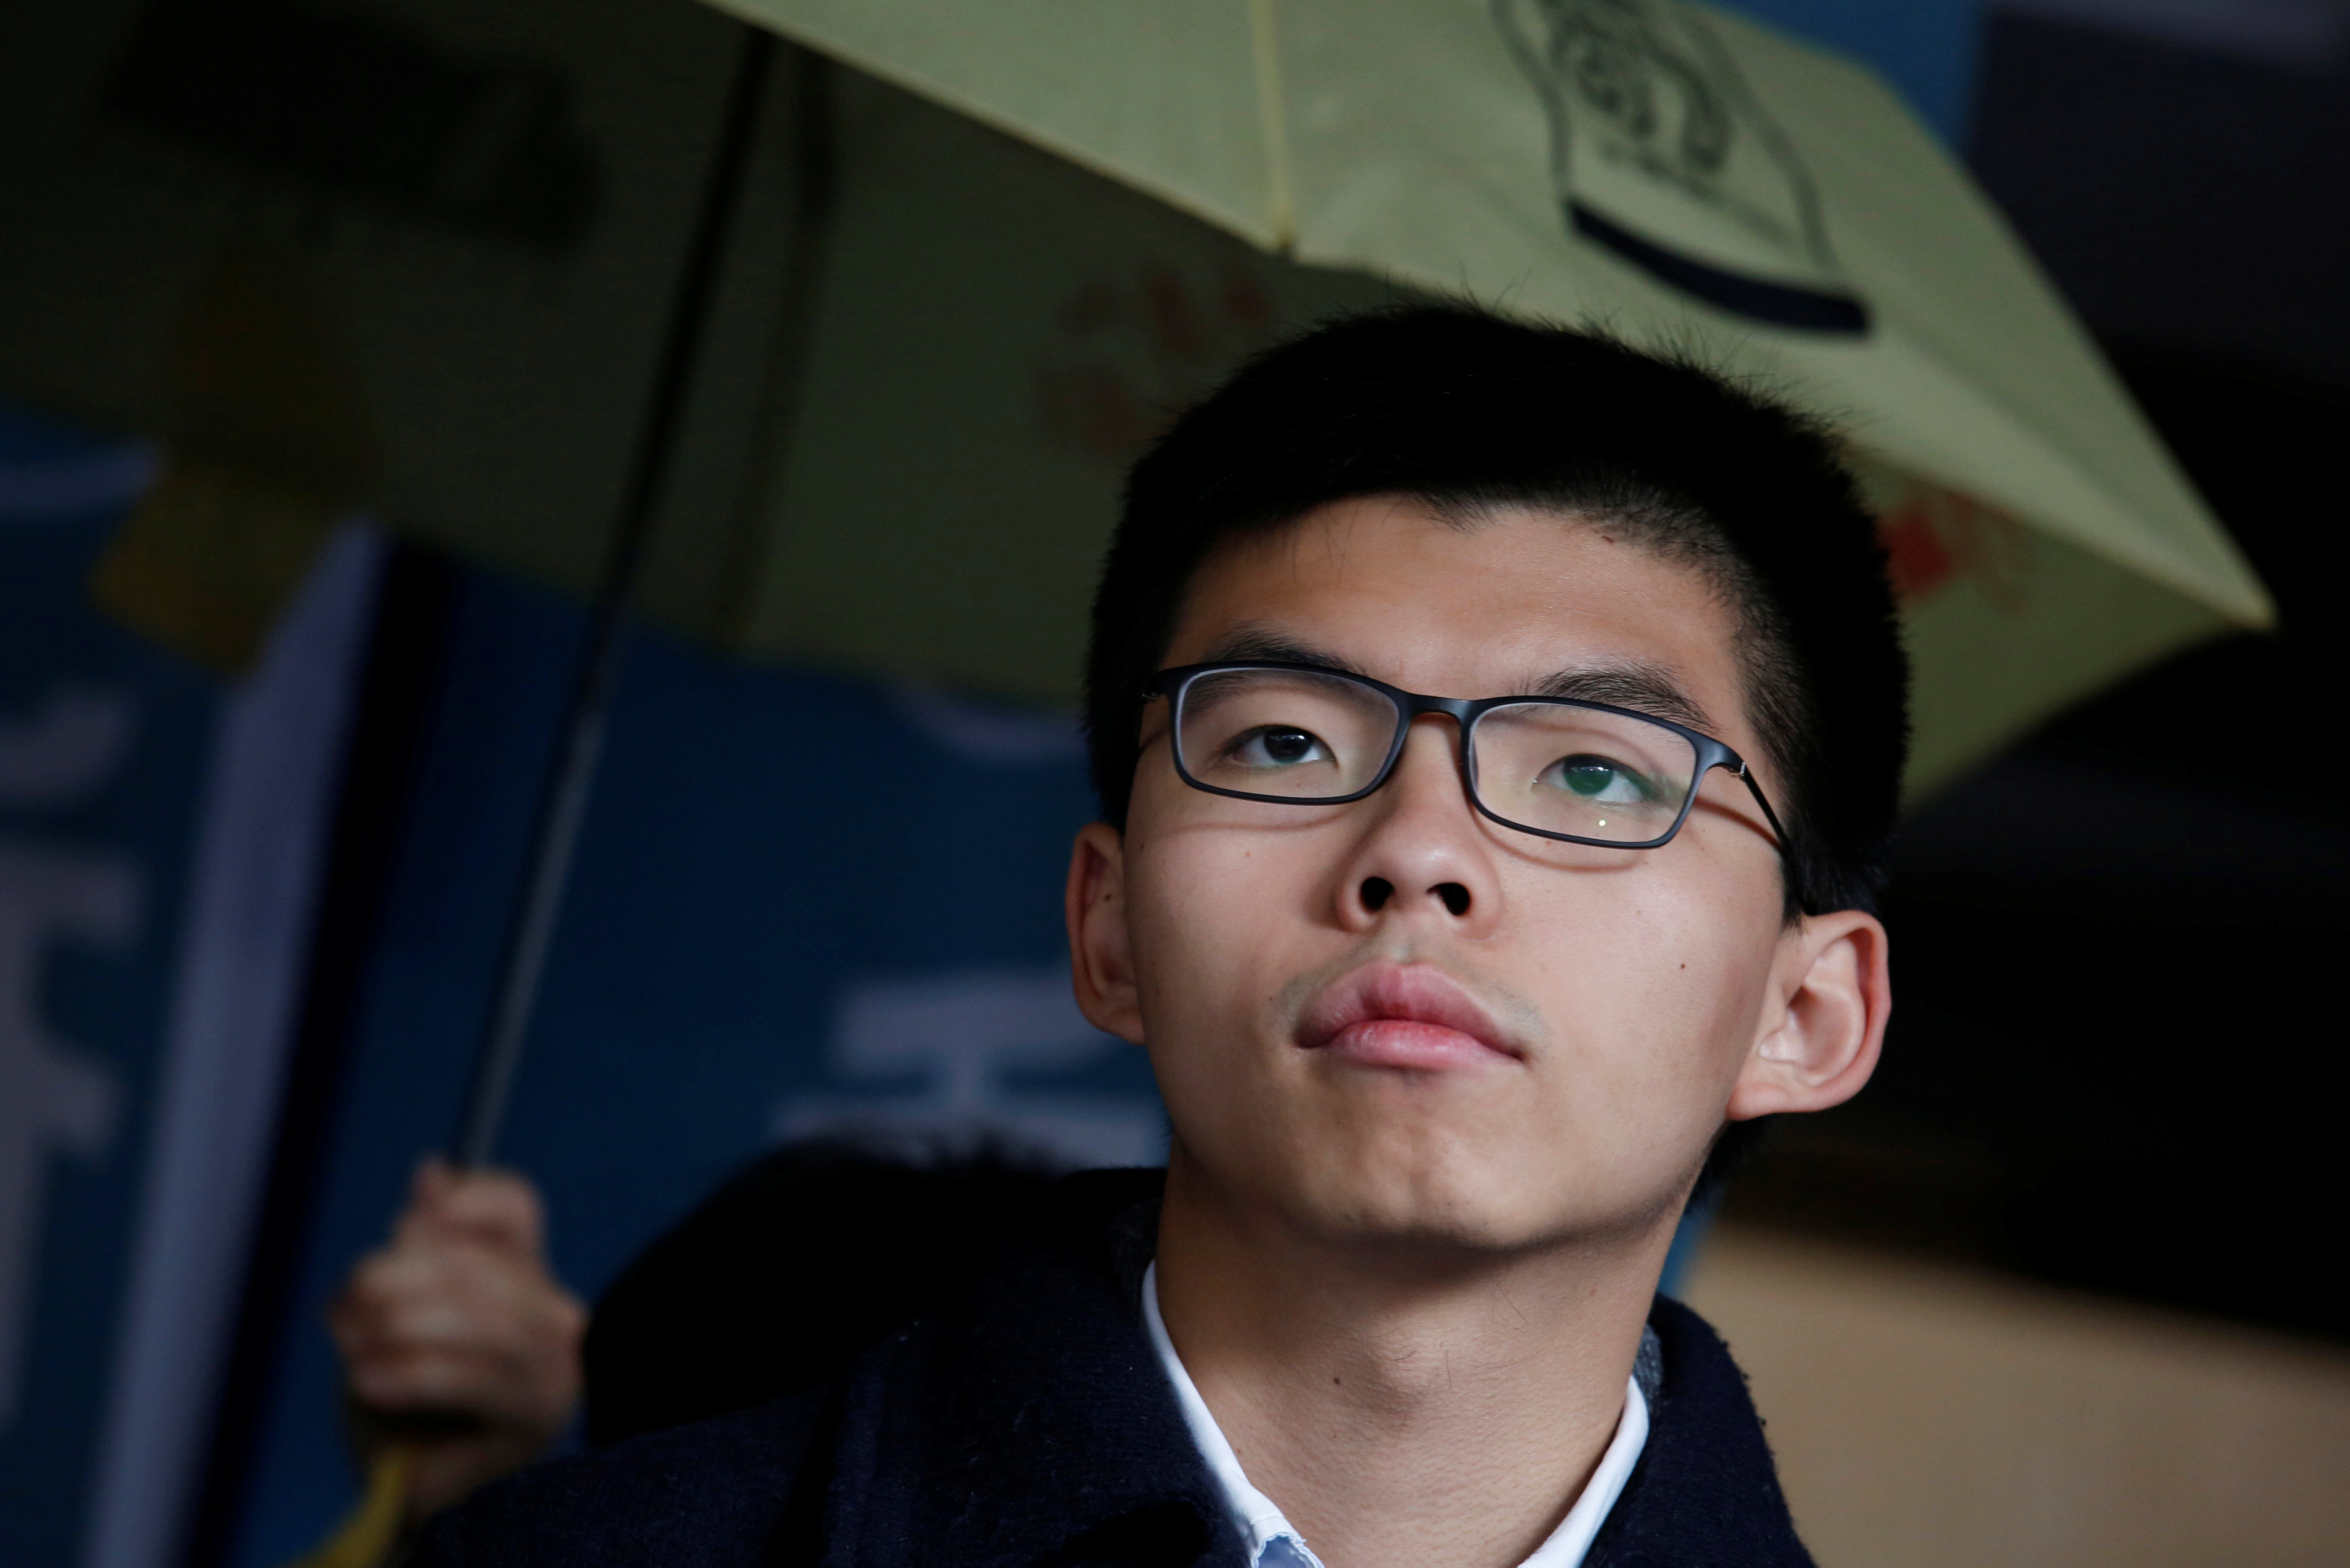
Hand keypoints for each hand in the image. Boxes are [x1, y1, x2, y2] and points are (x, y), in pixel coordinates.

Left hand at [329, 1158, 585, 1521]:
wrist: (407, 1495)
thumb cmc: (403, 1403)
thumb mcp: (397, 1312)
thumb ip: (418, 1248)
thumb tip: (431, 1171)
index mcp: (527, 1275)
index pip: (513, 1204)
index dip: (456, 1202)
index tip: (398, 1232)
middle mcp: (555, 1313)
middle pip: (481, 1260)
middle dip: (397, 1277)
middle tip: (342, 1305)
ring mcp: (554, 1365)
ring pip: (480, 1315)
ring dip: (399, 1327)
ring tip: (353, 1353)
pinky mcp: (534, 1417)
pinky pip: (469, 1377)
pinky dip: (409, 1374)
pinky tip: (370, 1383)